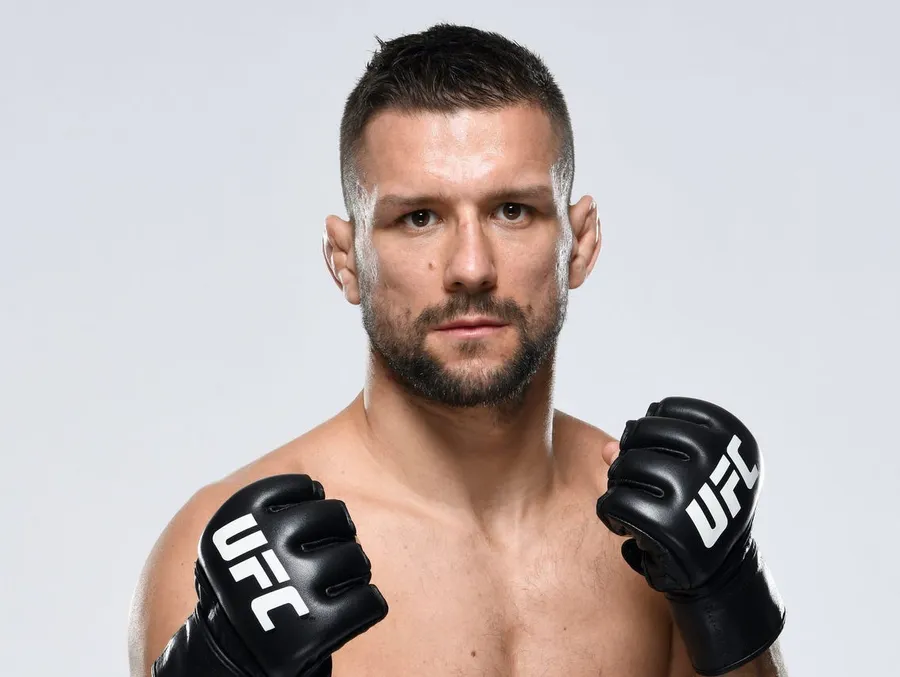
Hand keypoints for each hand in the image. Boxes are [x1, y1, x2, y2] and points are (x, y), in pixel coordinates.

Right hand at [154, 474, 387, 676]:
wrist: (225, 657)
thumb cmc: (241, 591)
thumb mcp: (235, 539)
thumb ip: (267, 511)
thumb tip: (317, 490)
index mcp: (241, 516)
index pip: (306, 488)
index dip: (313, 507)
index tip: (304, 529)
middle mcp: (267, 543)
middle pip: (337, 517)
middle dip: (338, 536)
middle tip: (323, 559)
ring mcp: (294, 583)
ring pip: (358, 558)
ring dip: (352, 573)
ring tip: (330, 588)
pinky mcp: (318, 625)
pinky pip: (371, 601)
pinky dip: (366, 607)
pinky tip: (344, 613)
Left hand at [596, 397, 784, 675]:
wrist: (720, 572)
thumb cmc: (698, 507)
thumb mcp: (687, 468)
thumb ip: (645, 447)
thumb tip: (608, 449)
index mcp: (732, 436)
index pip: (665, 410)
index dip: (650, 432)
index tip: (659, 456)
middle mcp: (718, 457)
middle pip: (639, 433)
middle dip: (629, 457)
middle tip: (640, 484)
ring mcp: (695, 489)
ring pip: (622, 465)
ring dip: (618, 485)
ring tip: (635, 504)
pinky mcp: (670, 525)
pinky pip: (614, 502)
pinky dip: (609, 512)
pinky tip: (624, 525)